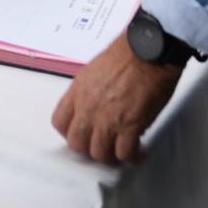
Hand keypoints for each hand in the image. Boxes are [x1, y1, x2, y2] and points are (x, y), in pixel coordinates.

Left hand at [52, 35, 183, 163]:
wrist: (148, 51)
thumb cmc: (127, 54)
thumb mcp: (94, 70)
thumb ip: (89, 92)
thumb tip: (94, 107)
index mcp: (78, 91)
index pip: (59, 122)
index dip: (70, 133)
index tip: (82, 134)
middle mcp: (88, 108)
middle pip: (77, 144)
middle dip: (90, 149)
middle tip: (104, 146)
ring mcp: (107, 119)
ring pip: (100, 154)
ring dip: (112, 156)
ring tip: (123, 150)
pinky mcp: (130, 126)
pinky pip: (125, 153)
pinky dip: (133, 156)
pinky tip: (139, 151)